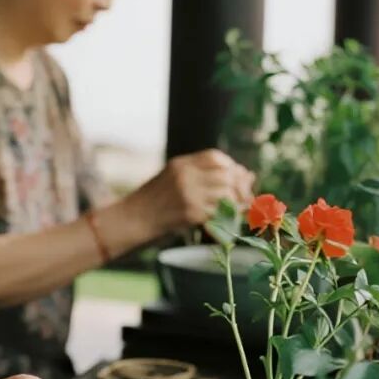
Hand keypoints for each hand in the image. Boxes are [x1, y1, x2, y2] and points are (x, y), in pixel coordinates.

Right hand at [134, 149, 254, 232]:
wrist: (131, 220)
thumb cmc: (152, 202)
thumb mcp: (172, 180)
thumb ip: (201, 176)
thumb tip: (246, 175)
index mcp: (180, 165)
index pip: (215, 157)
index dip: (230, 167)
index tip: (235, 178)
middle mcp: (185, 176)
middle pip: (225, 174)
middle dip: (239, 186)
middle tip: (243, 198)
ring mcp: (188, 194)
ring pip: (226, 193)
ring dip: (235, 203)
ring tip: (235, 210)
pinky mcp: (190, 213)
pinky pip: (219, 212)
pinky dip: (227, 217)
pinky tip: (225, 220)